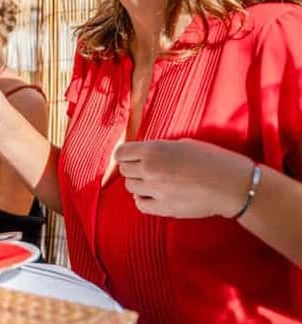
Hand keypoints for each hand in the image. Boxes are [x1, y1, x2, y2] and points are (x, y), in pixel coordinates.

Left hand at [114, 139, 253, 218]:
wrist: (232, 185)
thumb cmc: (212, 160)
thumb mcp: (182, 144)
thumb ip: (157, 149)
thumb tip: (141, 154)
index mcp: (153, 150)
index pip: (121, 153)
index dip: (125, 154)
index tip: (129, 156)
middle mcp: (150, 169)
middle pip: (124, 170)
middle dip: (132, 168)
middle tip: (145, 168)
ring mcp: (155, 190)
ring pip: (130, 187)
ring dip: (139, 183)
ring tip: (155, 181)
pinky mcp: (163, 208)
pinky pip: (140, 204)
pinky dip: (144, 199)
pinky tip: (155, 194)